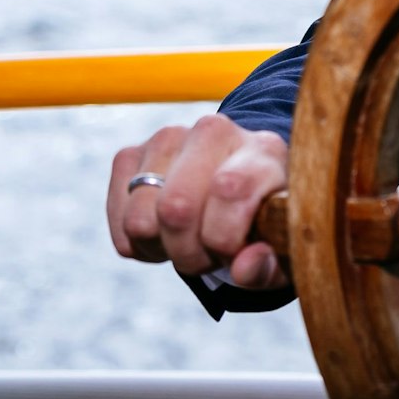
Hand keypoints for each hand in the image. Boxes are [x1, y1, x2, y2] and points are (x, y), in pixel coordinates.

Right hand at [107, 115, 290, 289]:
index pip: (230, 188)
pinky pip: (119, 222)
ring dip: (163, 247)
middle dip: (189, 252)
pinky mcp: (130, 154)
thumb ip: (268, 265)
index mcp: (264, 149)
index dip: (224, 239)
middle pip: (176, 207)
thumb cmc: (263, 223)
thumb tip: (243, 267)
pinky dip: (139, 242)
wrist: (237, 190)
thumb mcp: (279, 249)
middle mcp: (214, 132)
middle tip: (209, 254)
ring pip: (141, 219)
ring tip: (190, 239)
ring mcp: (167, 138)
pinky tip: (166, 230)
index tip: (233, 254)